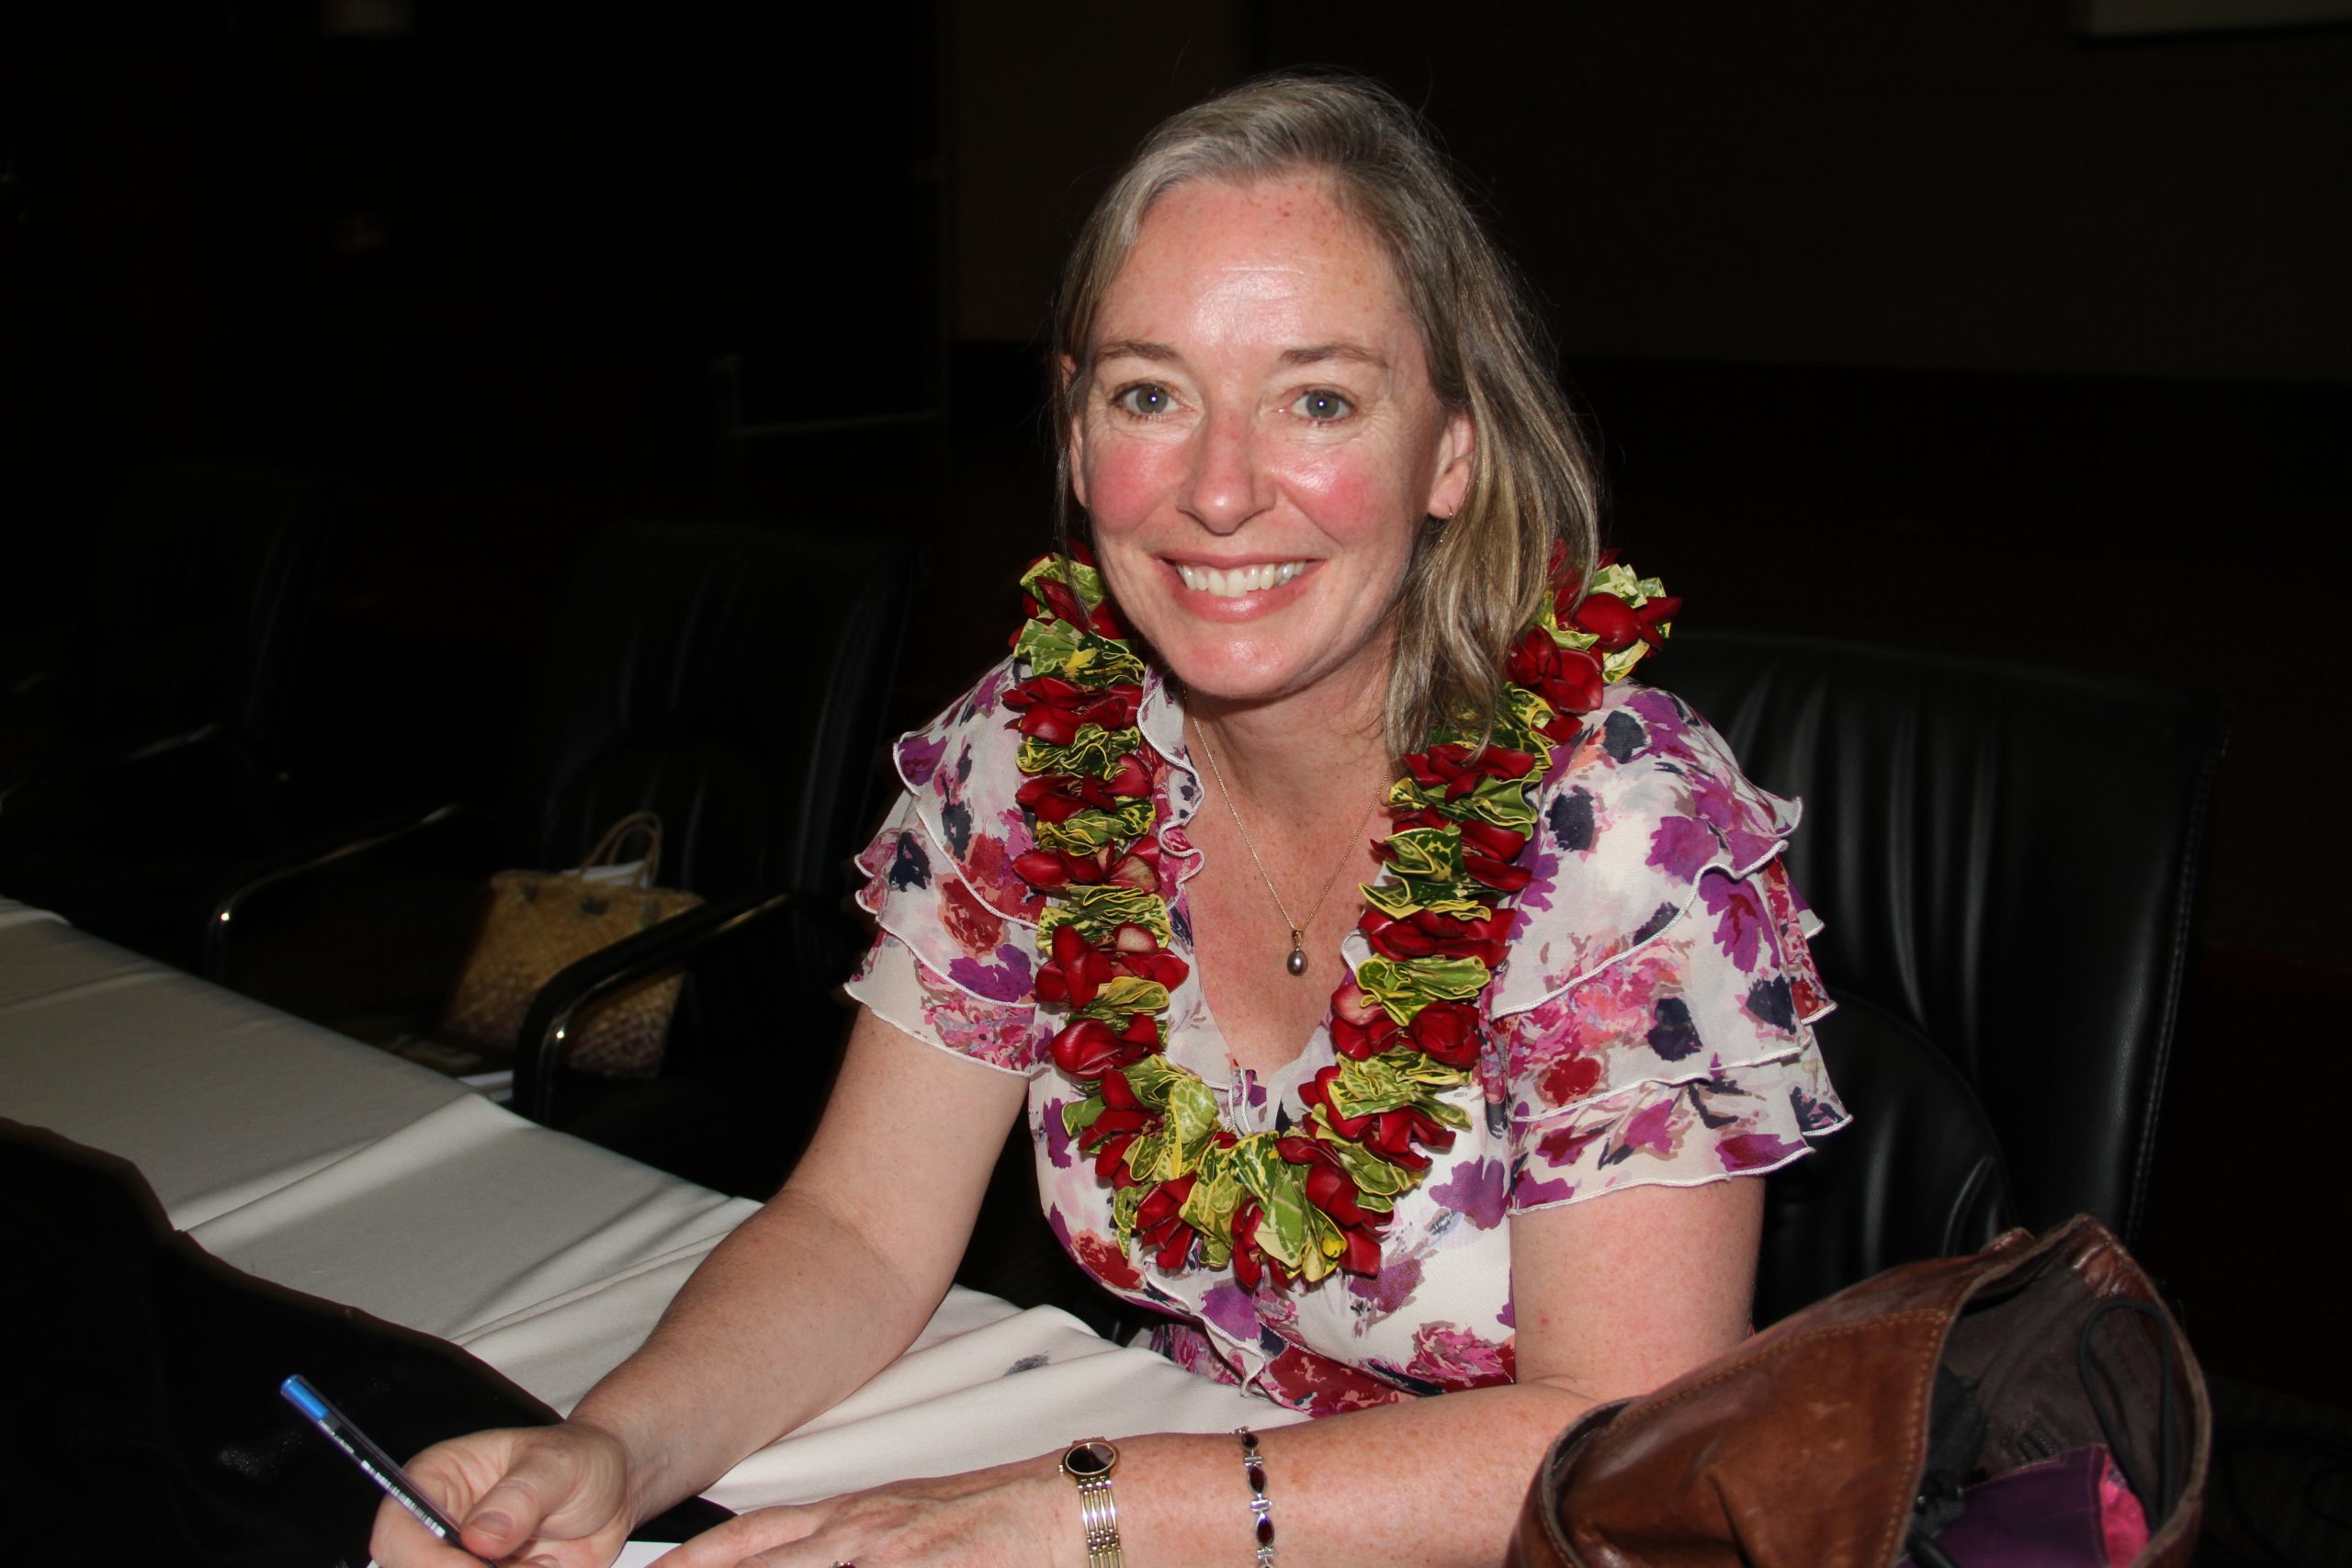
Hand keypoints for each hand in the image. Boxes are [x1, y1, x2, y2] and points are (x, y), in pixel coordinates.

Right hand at [369, 1420, 634, 1567]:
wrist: (614, 1490)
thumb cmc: (579, 1460)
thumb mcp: (557, 1466)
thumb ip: (520, 1496)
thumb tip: (479, 1536)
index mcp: (438, 1479)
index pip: (398, 1530)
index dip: (427, 1559)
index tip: (476, 1566)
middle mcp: (440, 1526)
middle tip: (528, 1566)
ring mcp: (460, 1560)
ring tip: (543, 1563)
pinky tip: (547, 1567)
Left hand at [652, 1456, 1070, 1567]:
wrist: (1065, 1508)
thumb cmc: (994, 1524)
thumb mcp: (908, 1526)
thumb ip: (853, 1542)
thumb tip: (815, 1554)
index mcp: (850, 1516)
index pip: (749, 1537)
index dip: (694, 1561)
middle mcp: (854, 1532)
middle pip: (753, 1561)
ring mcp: (882, 1555)